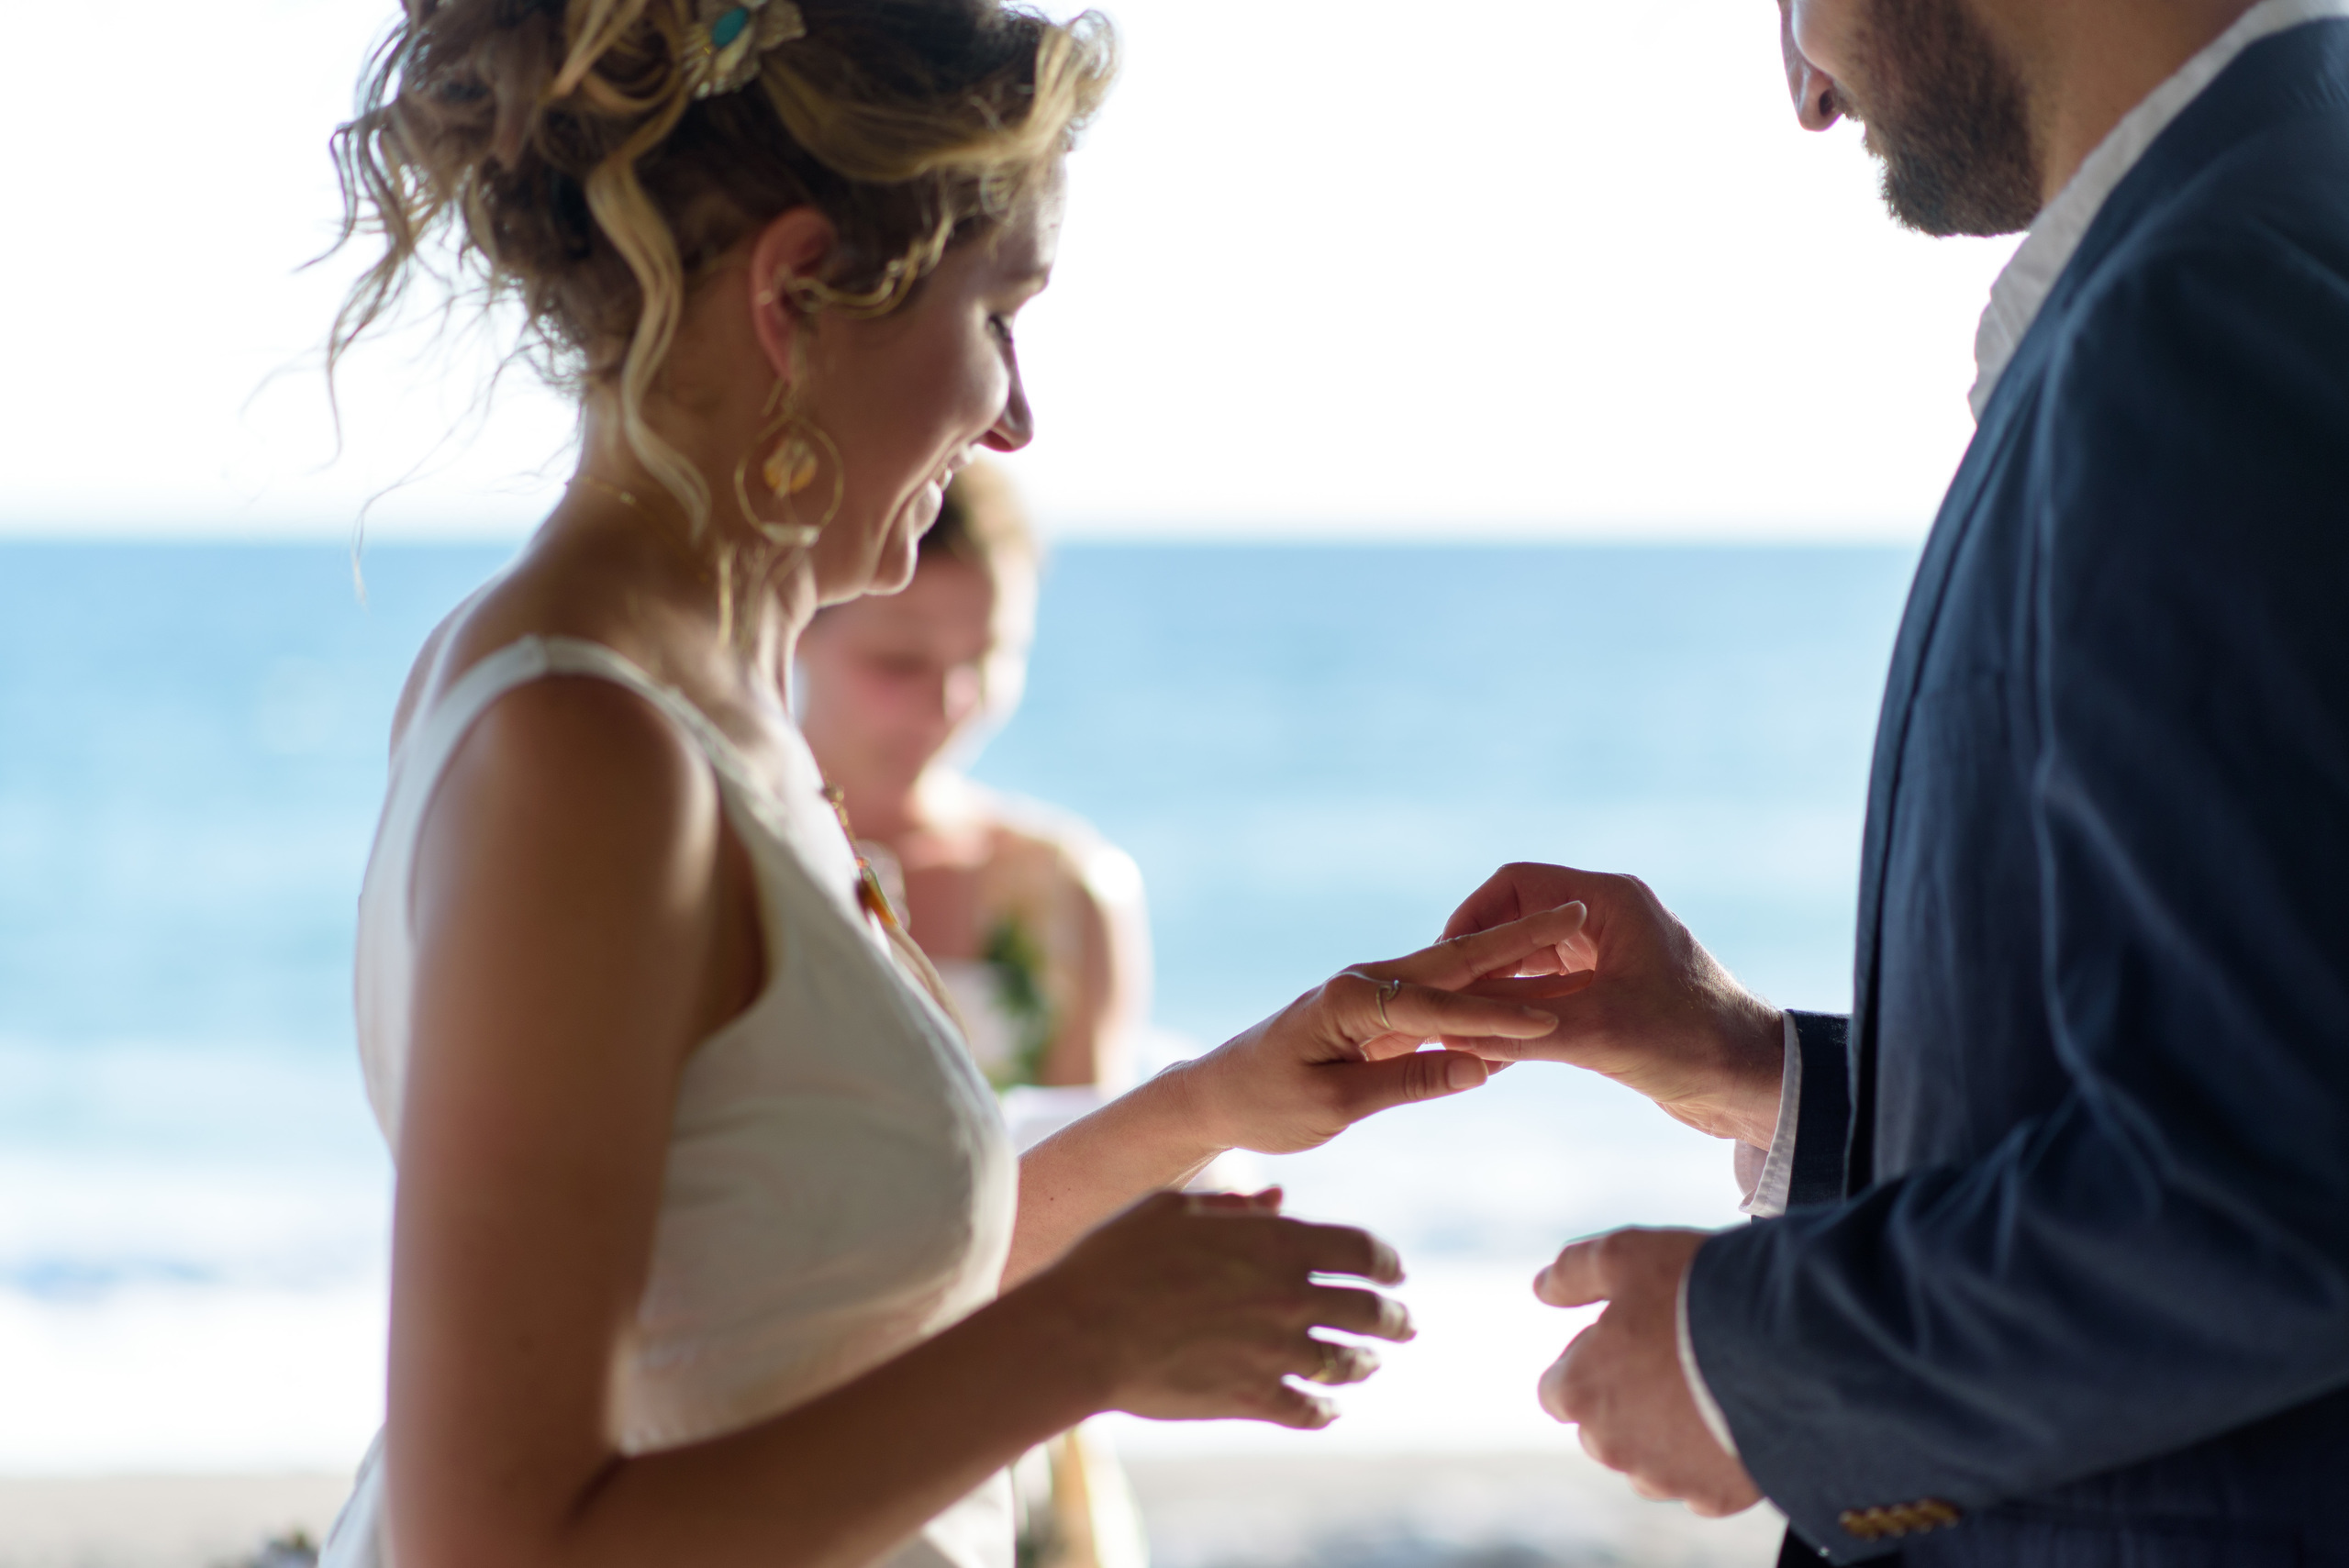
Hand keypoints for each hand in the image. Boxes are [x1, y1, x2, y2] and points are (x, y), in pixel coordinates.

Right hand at [1033, 1189, 1415, 1428]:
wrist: (1083, 1331)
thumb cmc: (1118, 1258)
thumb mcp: (1174, 1209)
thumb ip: (1234, 1205)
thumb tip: (1276, 1199)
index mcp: (1278, 1244)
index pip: (1362, 1251)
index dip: (1386, 1262)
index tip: (1395, 1271)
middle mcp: (1290, 1298)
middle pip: (1369, 1311)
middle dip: (1393, 1318)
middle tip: (1404, 1324)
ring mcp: (1275, 1353)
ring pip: (1344, 1363)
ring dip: (1363, 1363)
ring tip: (1369, 1364)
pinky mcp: (1251, 1399)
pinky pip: (1307, 1409)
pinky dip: (1324, 1410)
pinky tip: (1328, 1409)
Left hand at [1178, 903, 1593, 1155]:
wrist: (1221, 1094)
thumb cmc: (1266, 1103)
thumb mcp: (1332, 1105)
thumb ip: (1404, 1083)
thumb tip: (1478, 1068)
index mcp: (1348, 1001)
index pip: (1434, 1008)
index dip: (1493, 1017)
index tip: (1548, 1020)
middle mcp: (1363, 983)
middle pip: (1454, 961)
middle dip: (1519, 939)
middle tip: (1576, 912)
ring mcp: (1373, 991)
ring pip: (1453, 973)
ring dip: (1511, 953)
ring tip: (1567, 929)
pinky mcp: (1379, 1009)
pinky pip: (1442, 997)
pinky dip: (1485, 988)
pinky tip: (1526, 983)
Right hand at [1442, 864, 1783, 1145]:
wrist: (1757, 1086)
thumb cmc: (1694, 1043)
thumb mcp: (1597, 1031)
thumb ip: (1521, 1024)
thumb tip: (1446, 1025)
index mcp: (1610, 904)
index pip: (1516, 885)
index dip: (1470, 919)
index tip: (1438, 962)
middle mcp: (1606, 923)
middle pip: (1516, 924)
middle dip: (1474, 962)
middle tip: (1434, 998)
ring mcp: (1607, 961)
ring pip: (1528, 965)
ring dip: (1492, 994)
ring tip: (1450, 1026)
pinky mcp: (1609, 999)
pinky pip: (1545, 997)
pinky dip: (1516, 1018)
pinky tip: (1486, 1050)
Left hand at [1534, 1227, 1762, 1516]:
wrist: (1793, 1348)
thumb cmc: (1700, 1295)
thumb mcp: (1627, 1255)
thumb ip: (1575, 1273)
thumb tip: (1543, 1288)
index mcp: (1581, 1392)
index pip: (1561, 1390)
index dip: (1593, 1360)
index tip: (1629, 1338)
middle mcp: (1612, 1446)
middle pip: (1604, 1428)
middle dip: (1628, 1399)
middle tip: (1676, 1356)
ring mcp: (1666, 1478)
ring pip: (1652, 1459)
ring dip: (1669, 1431)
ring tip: (1711, 1384)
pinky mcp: (1717, 1497)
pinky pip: (1703, 1481)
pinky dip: (1714, 1456)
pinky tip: (1736, 1416)